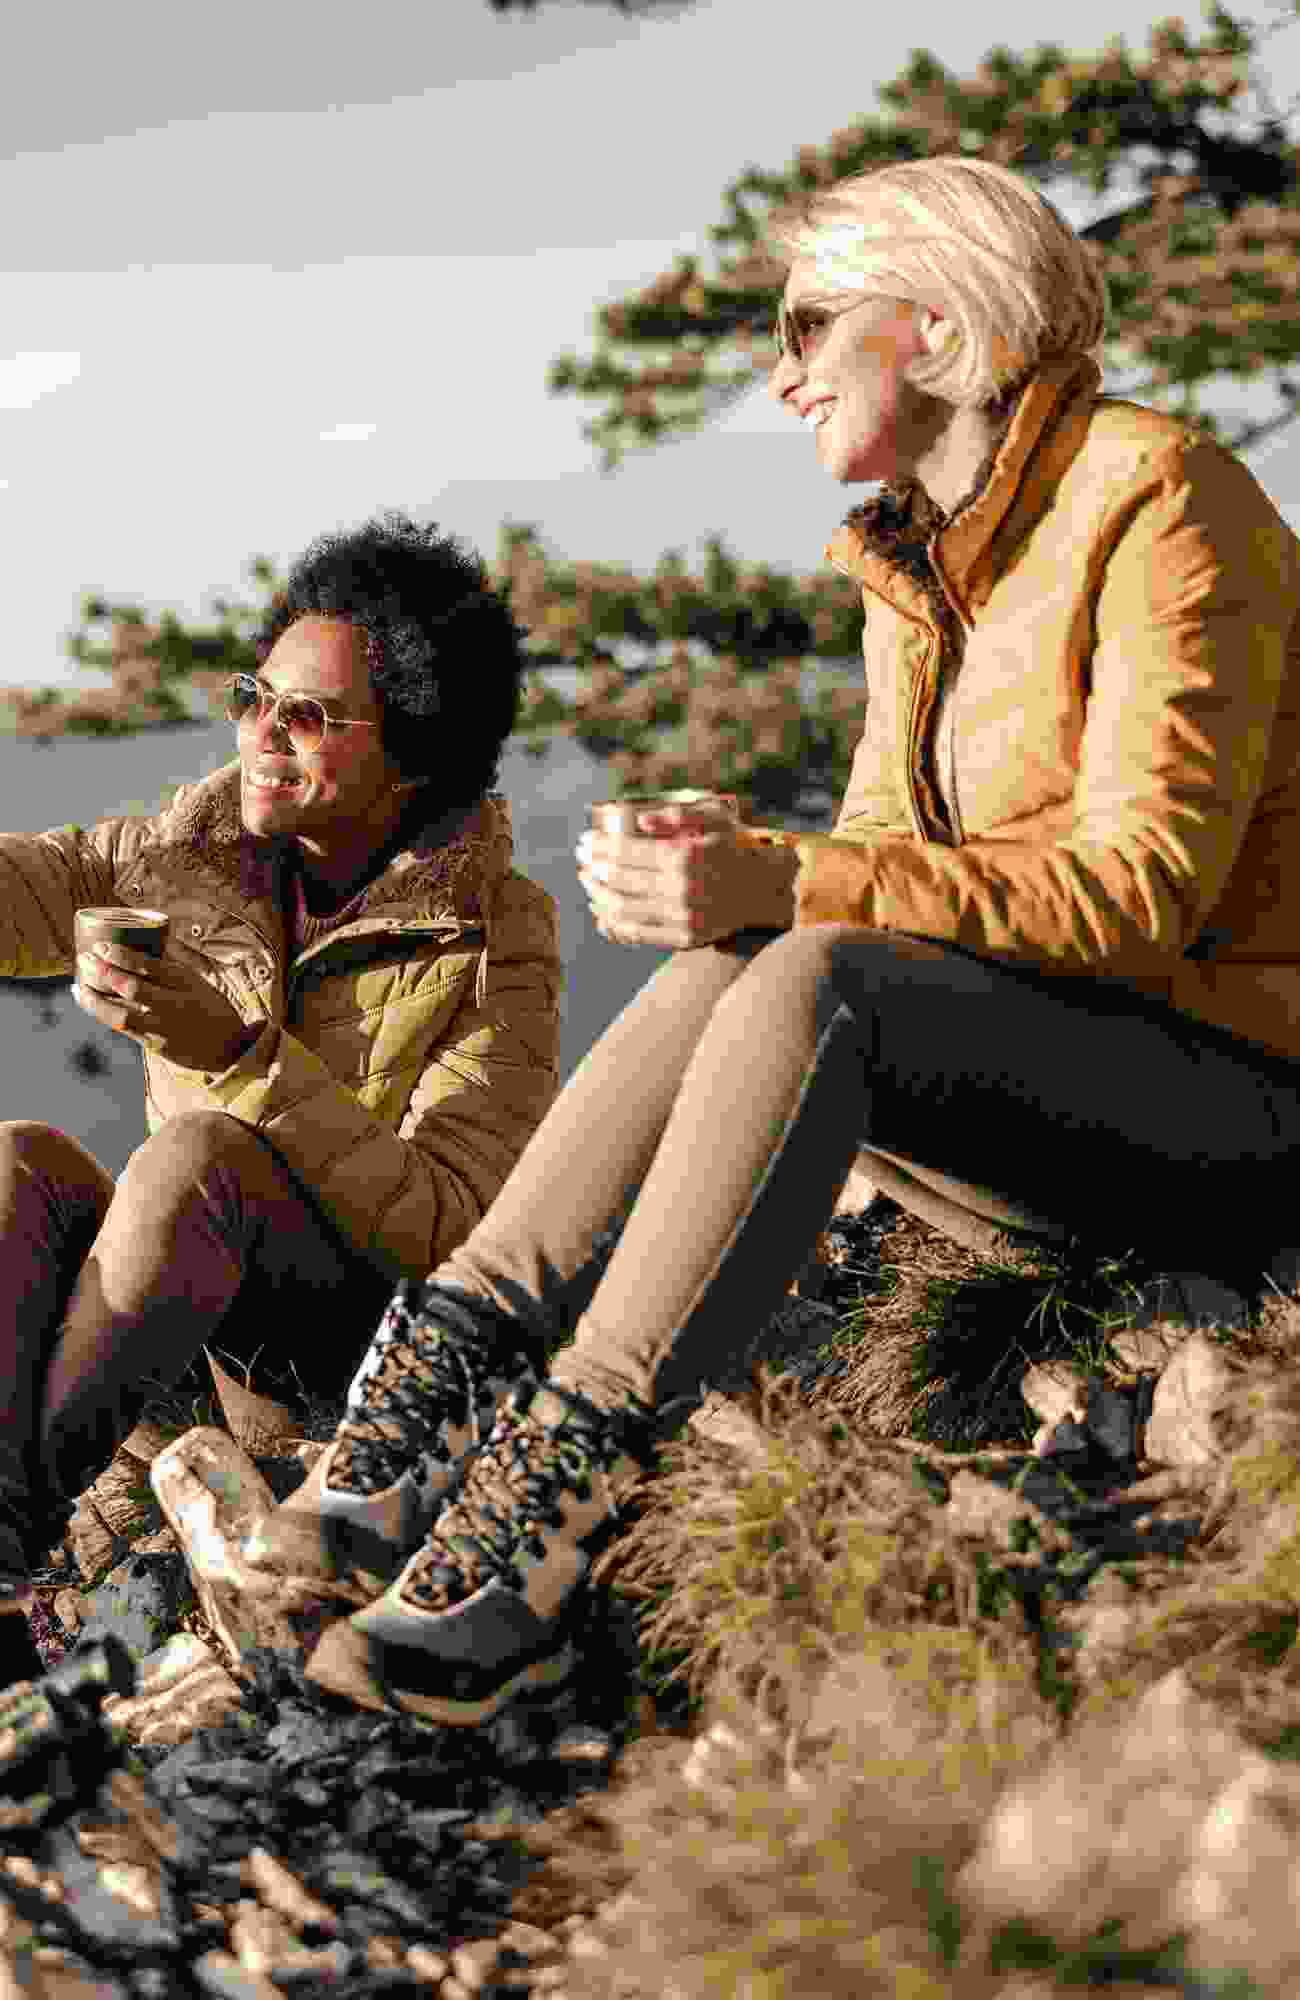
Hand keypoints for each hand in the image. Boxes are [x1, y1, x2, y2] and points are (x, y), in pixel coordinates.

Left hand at [72, 936, 258, 1072]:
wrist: (227, 1048)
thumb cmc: (210, 1007)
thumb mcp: (197, 981)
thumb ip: (171, 964)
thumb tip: (147, 939)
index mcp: (185, 982)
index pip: (149, 966)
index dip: (121, 955)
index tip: (101, 946)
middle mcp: (173, 1004)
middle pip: (132, 988)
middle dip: (103, 972)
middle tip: (84, 958)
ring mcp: (162, 1027)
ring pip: (121, 1014)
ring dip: (95, 999)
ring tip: (80, 985)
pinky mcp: (154, 1045)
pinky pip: (122, 1028)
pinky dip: (102, 1014)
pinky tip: (88, 1002)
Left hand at [575, 803, 796, 949]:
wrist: (766, 888)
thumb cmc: (735, 846)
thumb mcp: (714, 818)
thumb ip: (678, 815)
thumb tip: (640, 820)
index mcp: (684, 856)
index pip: (626, 852)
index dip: (598, 847)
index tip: (583, 842)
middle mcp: (681, 889)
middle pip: (619, 880)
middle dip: (592, 868)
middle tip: (580, 859)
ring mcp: (683, 917)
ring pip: (623, 909)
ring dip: (597, 896)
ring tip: (587, 884)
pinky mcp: (685, 938)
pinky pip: (639, 933)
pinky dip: (614, 923)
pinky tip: (602, 911)